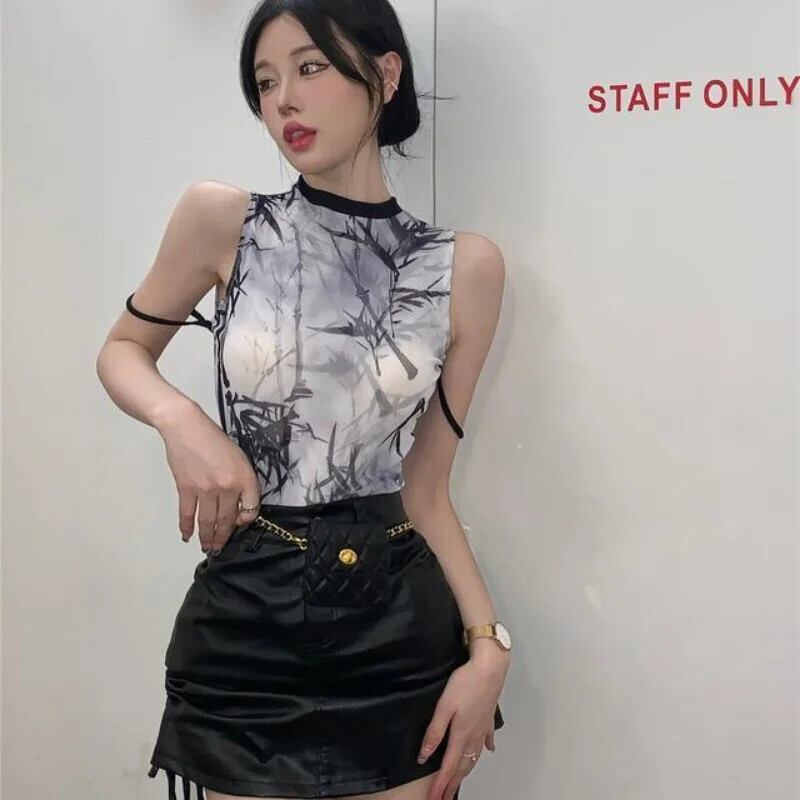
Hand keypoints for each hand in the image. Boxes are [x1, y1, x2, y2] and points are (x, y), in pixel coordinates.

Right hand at [156, 401, 260, 553]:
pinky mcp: (187, 489)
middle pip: (227, 519)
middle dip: (223, 536)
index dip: (245, 520)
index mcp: (244, 477)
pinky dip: (187, 526)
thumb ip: (242, 480)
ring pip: (208, 521)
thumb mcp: (239, 457)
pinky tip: (187, 535)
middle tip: (220, 548)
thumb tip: (238, 504)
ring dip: (207, 537)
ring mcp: (206, 490)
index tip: (239, 525)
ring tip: (207, 547)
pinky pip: (187, 513)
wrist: (187, 428)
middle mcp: (227, 486)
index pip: (251, 508)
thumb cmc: (215, 439)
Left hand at [418, 652, 507, 799]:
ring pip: (474, 755)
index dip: (440, 785)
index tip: (434, 799)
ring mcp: (483, 727)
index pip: (448, 767)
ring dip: (466, 771)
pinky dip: (484, 749)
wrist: (490, 668)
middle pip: (463, 766)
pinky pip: (486, 739)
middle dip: (453, 784)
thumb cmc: (466, 683)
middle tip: (445, 797)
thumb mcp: (444, 706)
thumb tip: (424, 756)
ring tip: (460, 781)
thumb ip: (434, 732)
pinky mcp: (489, 717)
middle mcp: (473, 735)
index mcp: (461, 734)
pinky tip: (486, 751)